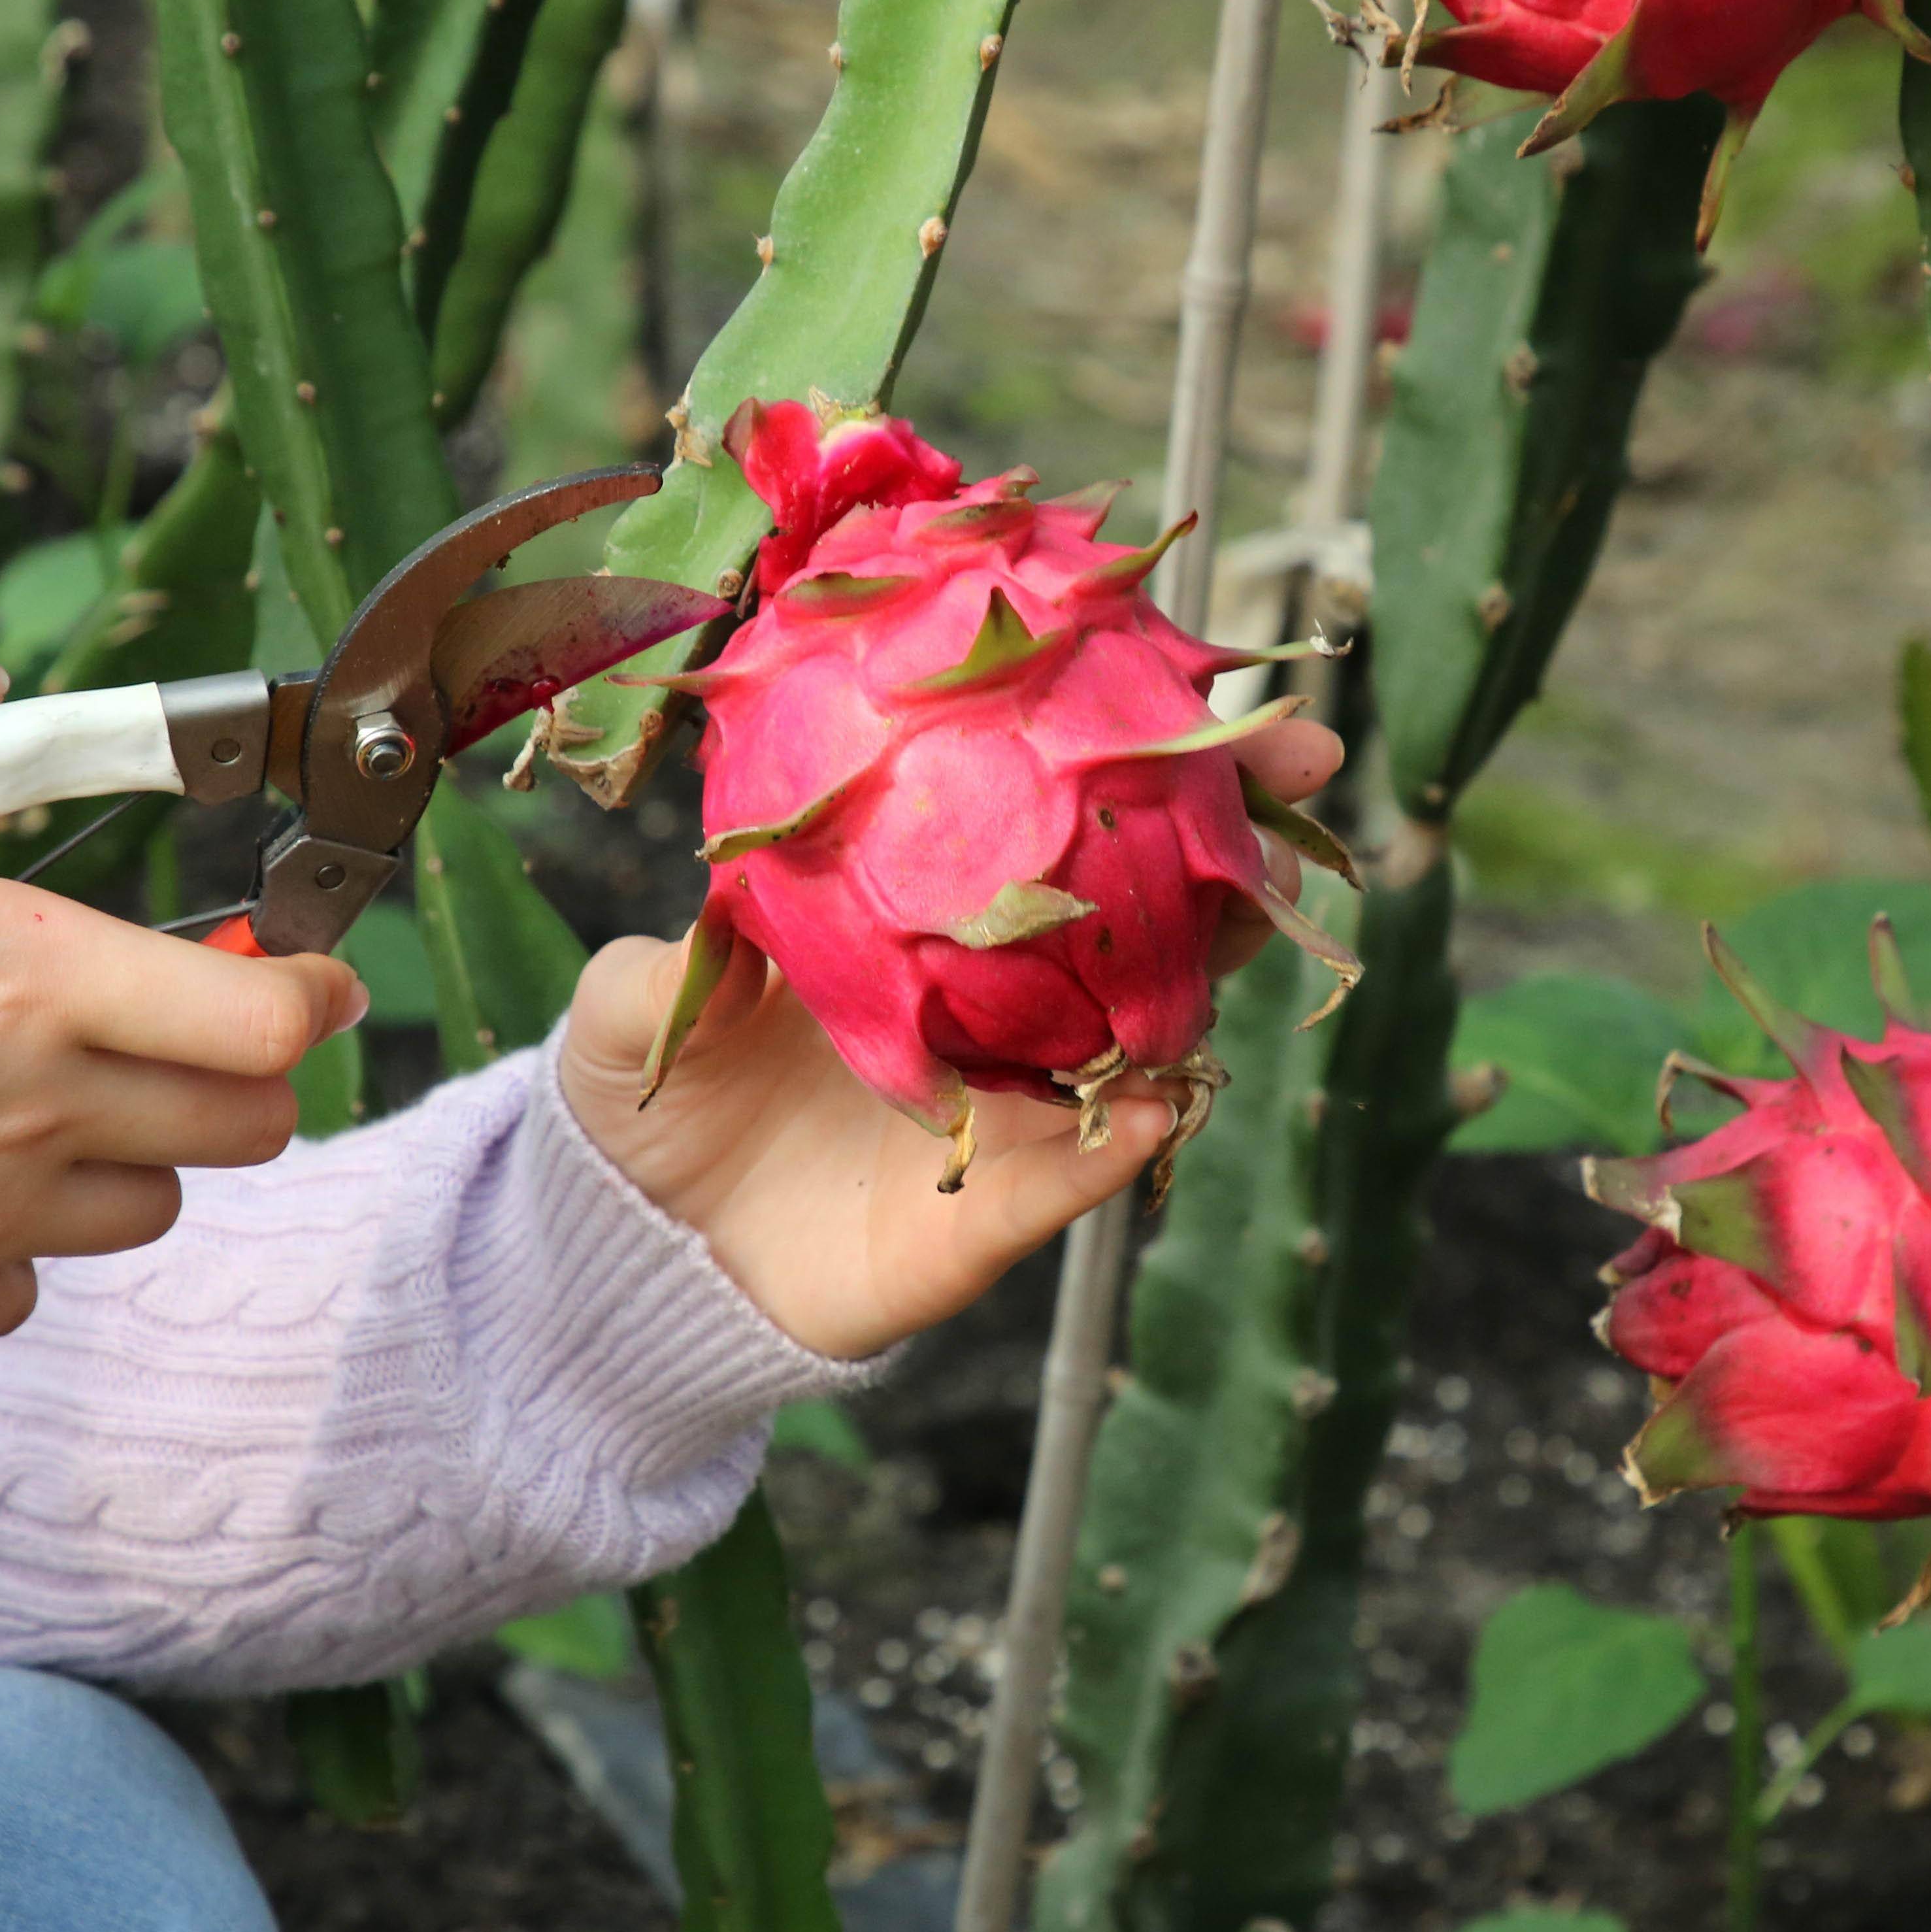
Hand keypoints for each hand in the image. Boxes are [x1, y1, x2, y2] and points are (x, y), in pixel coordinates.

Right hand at [0, 623, 366, 1337]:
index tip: (306, 966)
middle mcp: (36, 1116)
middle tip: (181, 1021)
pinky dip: (20, 1241)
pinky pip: (35, 1283)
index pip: (265, 1022)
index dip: (311, 991)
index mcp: (23, 984)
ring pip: (156, 1204)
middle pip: (249, 1125)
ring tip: (47, 1091)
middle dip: (242, 1072)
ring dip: (136, 1151)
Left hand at [560, 720, 1346, 1360]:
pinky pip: (1069, 1179)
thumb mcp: (636, 999)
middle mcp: (991, 1008)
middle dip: (1229, 841)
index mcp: (925, 927)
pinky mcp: (987, 1223)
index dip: (1128, 755)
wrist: (638, 1255)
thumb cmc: (648, 1101)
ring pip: (1141, 1039)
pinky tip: (1156, 1105)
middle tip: (1294, 768)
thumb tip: (724, 876)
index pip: (1046, 824)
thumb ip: (680, 942)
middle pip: (1139, 916)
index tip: (1196, 676)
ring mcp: (1006, 1115)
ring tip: (1256, 911)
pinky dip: (1112, 1146)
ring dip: (1204, 976)